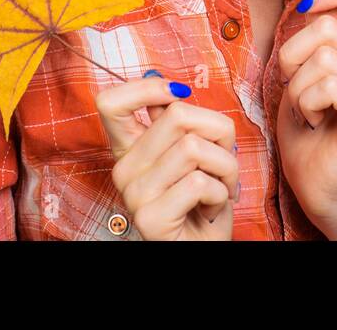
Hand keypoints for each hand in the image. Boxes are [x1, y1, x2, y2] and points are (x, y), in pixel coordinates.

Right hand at [94, 74, 238, 239]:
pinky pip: (199, 182)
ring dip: (226, 167)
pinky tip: (211, 207)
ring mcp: (134, 194)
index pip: (110, 102)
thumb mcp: (192, 156)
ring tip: (220, 187)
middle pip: (177, 115)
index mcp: (129, 150)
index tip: (178, 93)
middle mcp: (124, 170)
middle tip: (221, 161)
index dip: (146, 88)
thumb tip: (175, 87)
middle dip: (219, 134)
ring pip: (194, 148)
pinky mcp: (150, 218)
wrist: (201, 249)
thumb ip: (181, 125)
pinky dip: (221, 193)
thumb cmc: (202, 203)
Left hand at [276, 0, 336, 233]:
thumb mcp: (304, 69)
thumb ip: (316, 36)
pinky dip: (306, 103)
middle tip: (300, 92)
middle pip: (327, 28)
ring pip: (323, 58)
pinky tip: (314, 121)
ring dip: (298, 87)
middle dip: (294, 58)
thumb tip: (314, 0)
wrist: (312, 178)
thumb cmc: (305, 124)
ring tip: (307, 110)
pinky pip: (328, 86)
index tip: (312, 8)